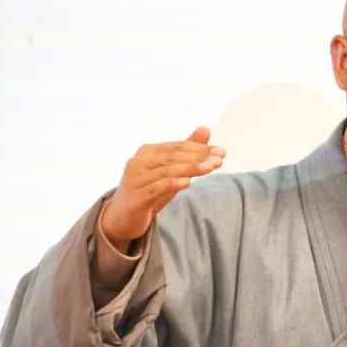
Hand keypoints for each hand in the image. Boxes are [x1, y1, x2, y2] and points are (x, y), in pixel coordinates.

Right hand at [101, 126, 224, 252]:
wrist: (124, 217)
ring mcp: (135, 179)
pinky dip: (172, 184)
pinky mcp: (136, 197)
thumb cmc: (150, 190)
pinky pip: (156, 188)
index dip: (200, 148)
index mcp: (147, 151)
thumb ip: (186, 152)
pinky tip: (188, 182)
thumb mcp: (170, 171)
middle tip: (219, 160)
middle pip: (173, 157)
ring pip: (167, 171)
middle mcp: (139, 162)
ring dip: (190, 169)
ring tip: (210, 168)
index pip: (178, 147)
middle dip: (198, 157)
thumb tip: (205, 128)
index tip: (222, 152)